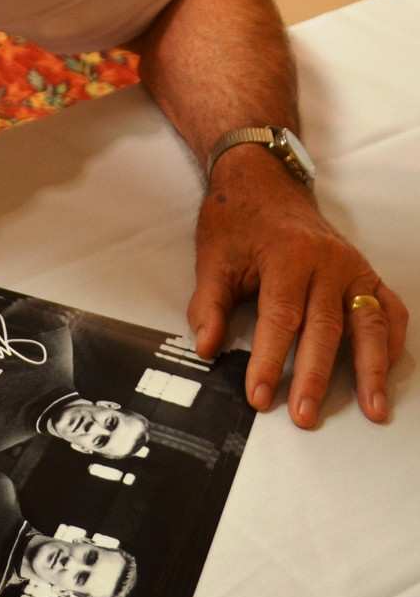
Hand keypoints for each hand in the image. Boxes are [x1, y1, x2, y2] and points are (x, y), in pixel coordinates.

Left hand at [190, 150, 407, 426]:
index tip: (258, 396)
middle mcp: (328, 261)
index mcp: (287, 255)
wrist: (262, 181)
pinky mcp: (366, 270)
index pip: (281, 320)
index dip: (268, 361)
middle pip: (325, 328)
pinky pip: (389, 309)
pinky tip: (386, 372)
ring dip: (370, 370)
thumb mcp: (213, 257)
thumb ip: (209, 304)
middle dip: (313, 376)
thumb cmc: (235, 220)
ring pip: (368, 323)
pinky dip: (391, 342)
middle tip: (304, 416)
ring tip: (372, 410)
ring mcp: (353, 266)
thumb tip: (206, 347)